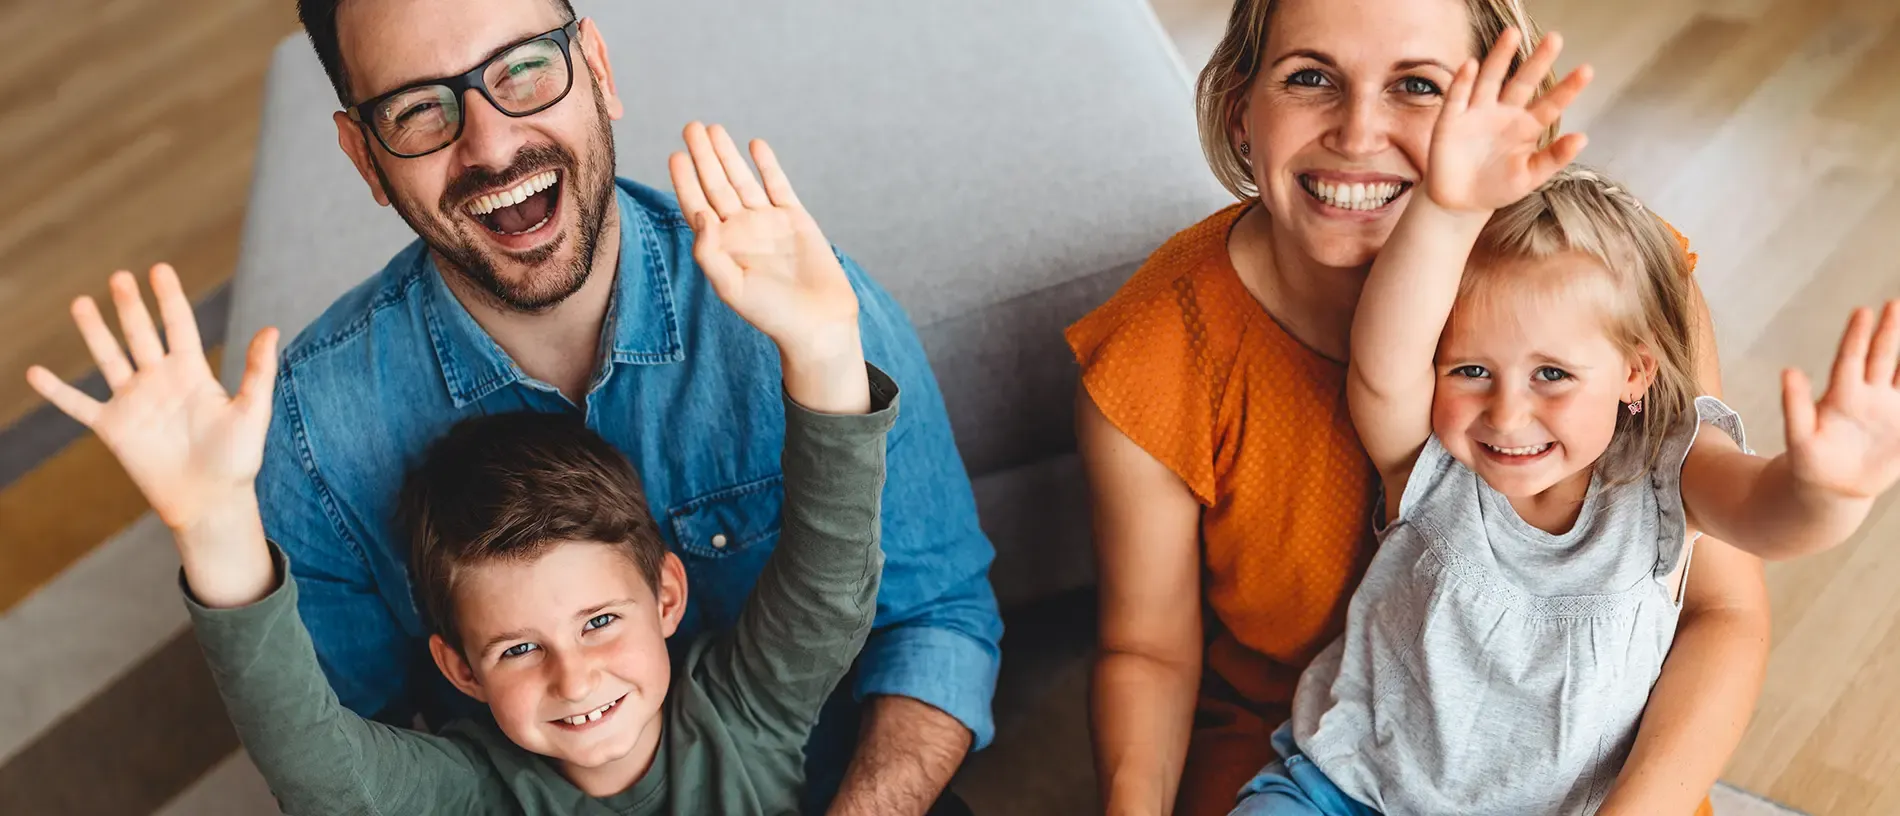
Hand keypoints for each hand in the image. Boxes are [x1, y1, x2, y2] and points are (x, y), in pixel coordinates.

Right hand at [25, 265, 278, 533]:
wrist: (210, 502)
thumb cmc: (237, 460)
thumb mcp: (252, 412)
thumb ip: (259, 372)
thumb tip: (271, 329)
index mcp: (193, 373)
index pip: (179, 326)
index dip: (169, 299)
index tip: (159, 270)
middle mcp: (160, 381)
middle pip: (141, 335)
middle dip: (130, 307)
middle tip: (119, 277)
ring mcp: (134, 402)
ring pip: (108, 358)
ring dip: (94, 332)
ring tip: (79, 302)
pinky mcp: (113, 428)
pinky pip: (79, 405)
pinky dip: (57, 391)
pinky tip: (34, 372)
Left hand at [668, 122, 860, 360]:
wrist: (818, 322)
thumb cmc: (772, 313)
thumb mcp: (730, 287)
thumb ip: (709, 252)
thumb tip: (700, 214)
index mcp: (722, 247)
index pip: (696, 206)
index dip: (685, 181)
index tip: (676, 155)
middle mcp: (741, 230)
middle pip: (716, 185)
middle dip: (703, 156)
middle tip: (691, 127)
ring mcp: (768, 222)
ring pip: (743, 180)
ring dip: (728, 154)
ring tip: (714, 128)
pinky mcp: (795, 219)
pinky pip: (779, 186)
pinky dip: (768, 165)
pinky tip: (755, 145)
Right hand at [1426, 28, 1592, 212]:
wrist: (1459, 203)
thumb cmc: (1497, 188)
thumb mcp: (1529, 178)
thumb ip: (1554, 158)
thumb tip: (1582, 138)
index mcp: (1526, 127)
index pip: (1551, 103)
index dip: (1568, 88)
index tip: (1587, 71)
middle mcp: (1504, 113)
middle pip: (1522, 81)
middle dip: (1537, 61)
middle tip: (1554, 39)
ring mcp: (1477, 113)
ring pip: (1491, 79)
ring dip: (1500, 57)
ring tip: (1512, 34)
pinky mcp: (1452, 120)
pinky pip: (1458, 97)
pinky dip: (1463, 81)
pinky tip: (1471, 65)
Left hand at [1783, 300, 1899, 499]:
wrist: (1833, 487)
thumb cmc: (1811, 460)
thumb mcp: (1799, 436)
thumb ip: (1795, 405)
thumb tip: (1788, 371)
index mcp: (1842, 395)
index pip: (1850, 359)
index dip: (1856, 336)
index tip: (1862, 311)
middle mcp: (1867, 394)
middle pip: (1881, 356)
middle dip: (1889, 331)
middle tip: (1893, 303)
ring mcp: (1889, 407)